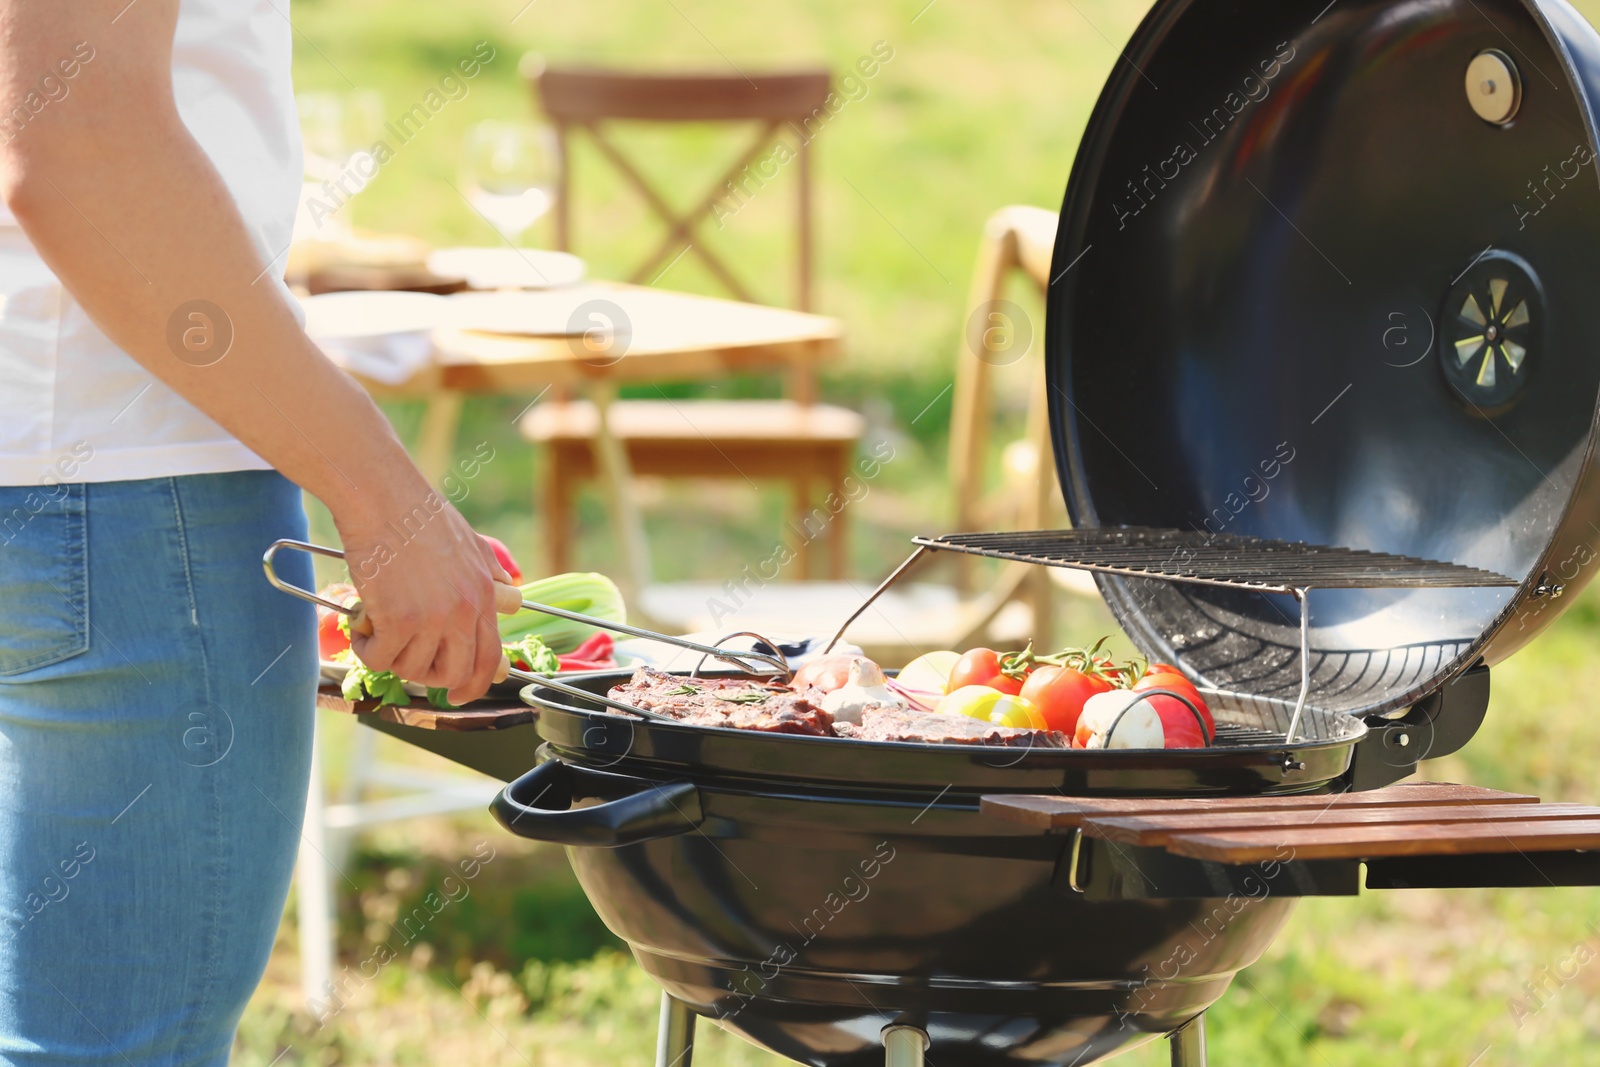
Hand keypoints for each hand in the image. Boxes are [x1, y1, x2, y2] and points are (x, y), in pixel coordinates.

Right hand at [336, 486, 512, 705]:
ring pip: (412, 670)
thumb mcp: (472, 542)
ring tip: (379, 629)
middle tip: (406, 660)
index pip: (488, 659)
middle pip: (453, 675)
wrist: (383, 498)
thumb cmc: (419, 515)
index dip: (474, 685)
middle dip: (428, 677)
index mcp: (484, 596)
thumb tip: (513, 593)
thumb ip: (492, 573)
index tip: (460, 695)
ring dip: (391, 657)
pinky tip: (361, 627)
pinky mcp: (399, 619)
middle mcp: (464, 612)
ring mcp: (433, 618)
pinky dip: (366, 649)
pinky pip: (380, 659)